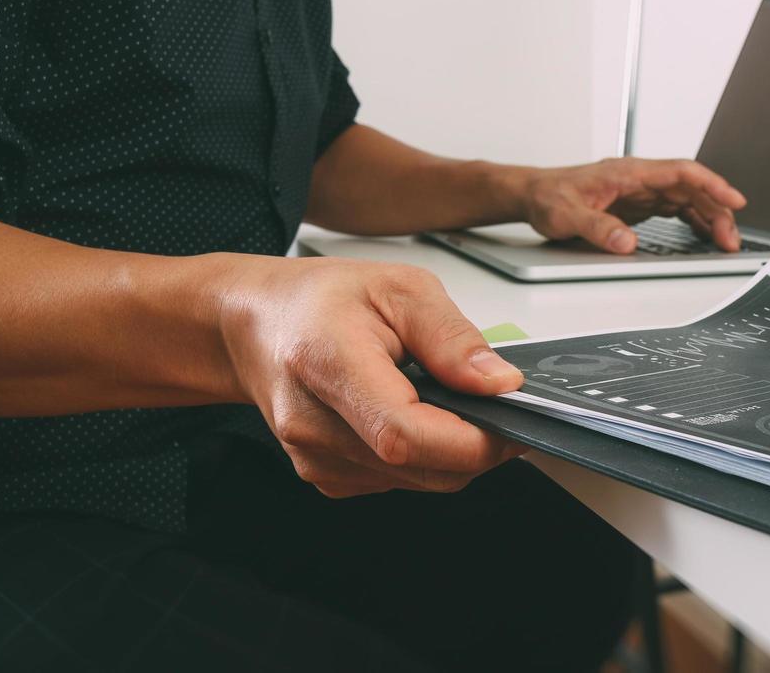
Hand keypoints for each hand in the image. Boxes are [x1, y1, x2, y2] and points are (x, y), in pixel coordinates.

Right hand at [216, 256, 526, 497]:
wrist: (256, 325)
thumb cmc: (320, 301)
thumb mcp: (400, 288)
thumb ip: (452, 338)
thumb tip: (499, 383)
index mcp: (327, 364)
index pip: (404, 434)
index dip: (470, 439)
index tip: (513, 417)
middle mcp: (312, 425)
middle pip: (420, 468)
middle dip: (478, 445)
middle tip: (499, 404)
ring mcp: (315, 459)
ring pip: (418, 481)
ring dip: (452, 450)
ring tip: (447, 397)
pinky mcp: (326, 477)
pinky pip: (399, 481)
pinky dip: (425, 455)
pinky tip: (416, 413)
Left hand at [519, 157, 747, 253]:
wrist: (533, 194)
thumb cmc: (548, 197)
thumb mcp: (565, 215)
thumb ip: (596, 228)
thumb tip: (626, 243)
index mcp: (628, 172)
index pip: (681, 172)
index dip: (712, 184)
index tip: (733, 199)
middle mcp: (639, 178)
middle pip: (691, 188)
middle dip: (717, 210)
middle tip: (731, 240)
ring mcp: (641, 190)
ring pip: (687, 198)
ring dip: (709, 217)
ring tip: (726, 242)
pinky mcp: (638, 203)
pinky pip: (675, 208)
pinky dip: (695, 220)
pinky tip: (705, 235)